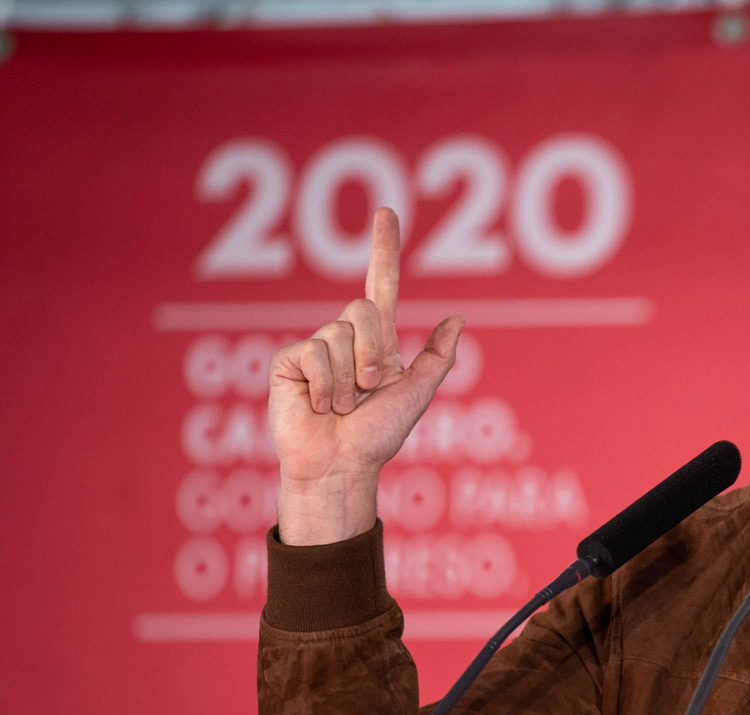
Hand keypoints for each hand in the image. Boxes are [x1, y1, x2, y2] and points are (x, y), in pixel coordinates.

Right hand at [268, 208, 463, 543]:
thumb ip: (437, 359)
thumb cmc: (378, 438)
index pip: (380, 286)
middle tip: (366, 391)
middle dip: (372, 353)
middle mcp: (345, 340)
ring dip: (346, 379)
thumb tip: (459, 319)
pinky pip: (312, 350)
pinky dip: (322, 383)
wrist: (340, 466)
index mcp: (377, 343)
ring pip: (338, 333)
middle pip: (362, 309)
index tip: (386, 212)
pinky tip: (317, 404)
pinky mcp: (289, 361)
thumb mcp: (416, 397)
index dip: (383, 250)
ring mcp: (316, 348)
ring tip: (340, 407)